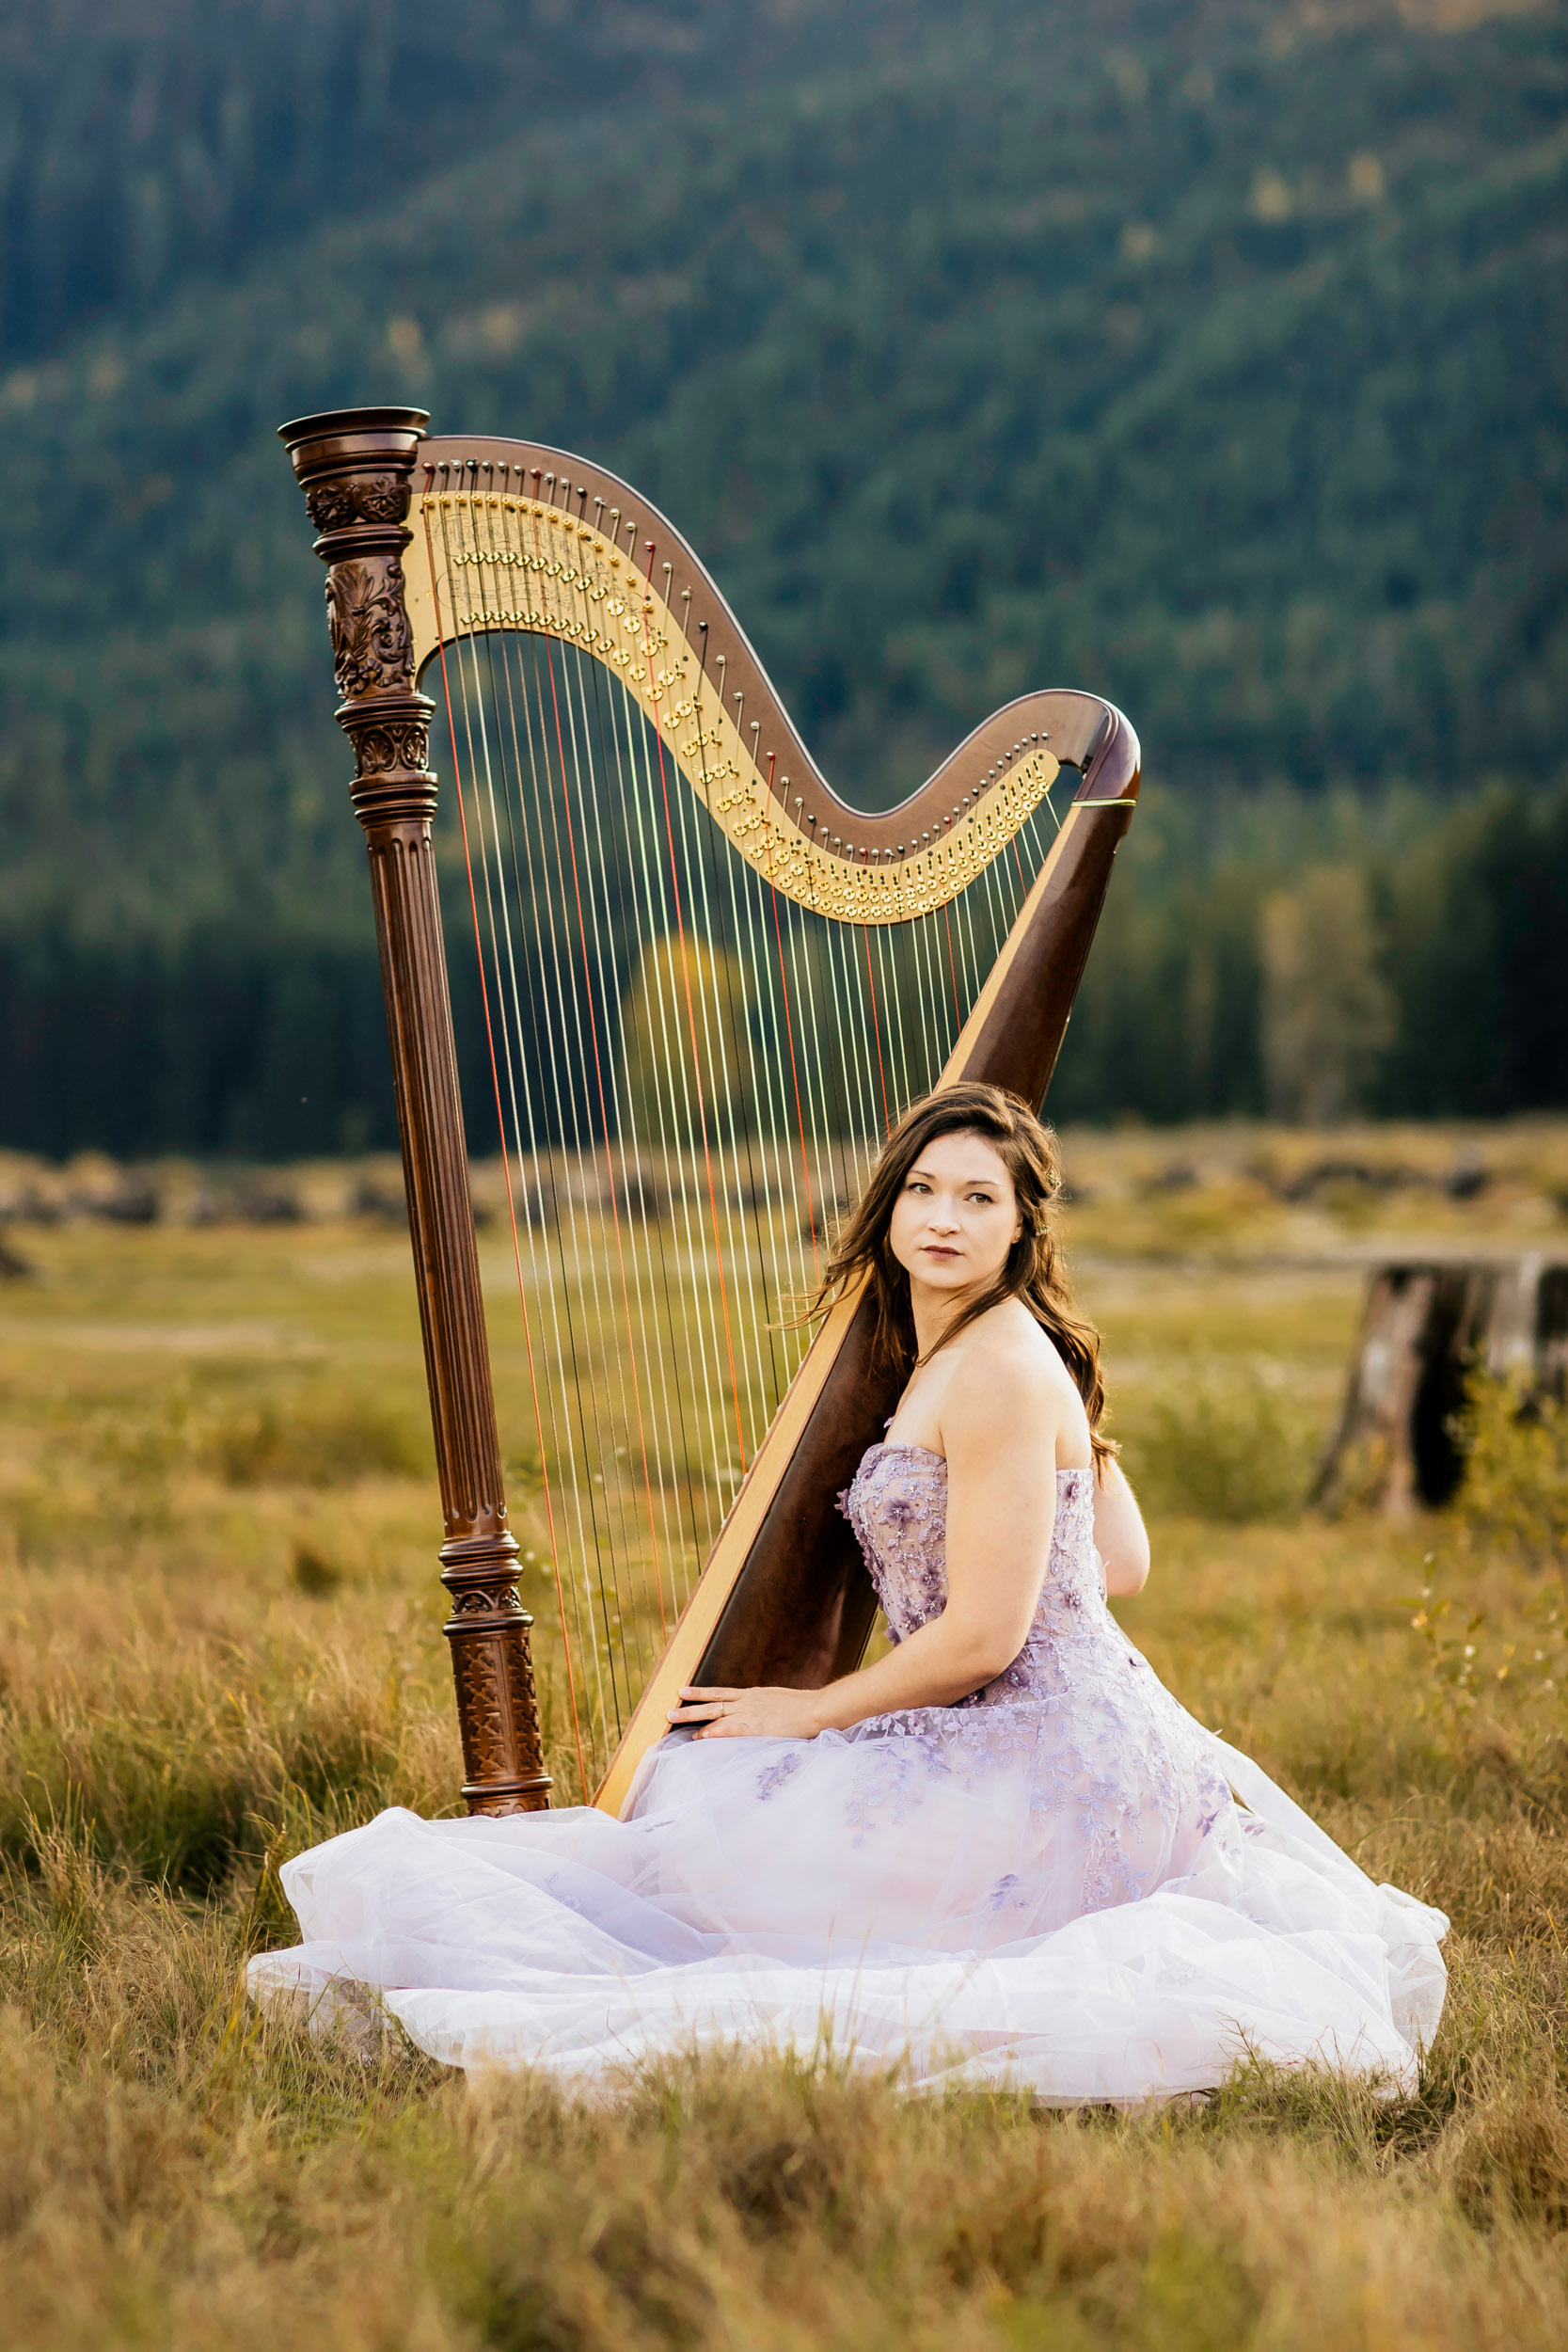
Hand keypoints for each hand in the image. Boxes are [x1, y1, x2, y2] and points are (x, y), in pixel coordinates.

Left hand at [666, 1684, 822, 1739]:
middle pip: (711, 1702)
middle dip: (689, 1707)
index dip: (701, 1696)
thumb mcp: (777, 1702)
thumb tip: (759, 1715)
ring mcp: (750, 1713)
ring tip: (673, 1720)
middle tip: (668, 1711)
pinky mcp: (757, 1727)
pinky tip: (702, 1737)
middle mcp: (746, 1702)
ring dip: (693, 1717)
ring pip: (715, 1713)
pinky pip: (731, 1729)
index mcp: (751, 1695)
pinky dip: (715, 1732)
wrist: (816, 1709)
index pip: (720, 1694)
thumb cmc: (802, 1708)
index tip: (684, 1697)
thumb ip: (764, 1708)